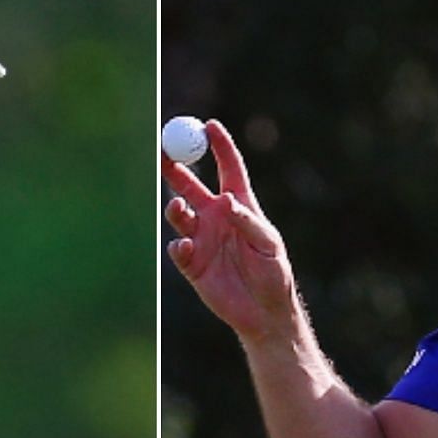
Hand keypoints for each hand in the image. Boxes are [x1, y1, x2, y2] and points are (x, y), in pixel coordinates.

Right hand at [163, 120, 297, 342]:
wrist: (263, 313)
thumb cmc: (273, 274)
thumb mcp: (268, 244)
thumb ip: (248, 221)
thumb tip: (226, 200)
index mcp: (240, 205)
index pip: (228, 168)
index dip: (218, 146)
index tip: (208, 125)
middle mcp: (216, 217)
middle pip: (190, 185)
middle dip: (175, 168)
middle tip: (164, 154)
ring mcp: (202, 239)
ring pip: (178, 214)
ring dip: (174, 208)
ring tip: (177, 209)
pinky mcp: (192, 264)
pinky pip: (178, 248)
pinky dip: (179, 246)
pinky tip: (188, 249)